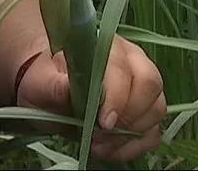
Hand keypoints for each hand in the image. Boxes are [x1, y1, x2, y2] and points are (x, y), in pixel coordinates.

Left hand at [17, 35, 165, 161]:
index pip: (122, 68)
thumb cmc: (47, 78)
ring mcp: (142, 85)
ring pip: (156, 108)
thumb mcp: (41, 81)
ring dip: (130, 134)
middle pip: (150, 84)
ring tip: (99, 145)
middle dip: (128, 116)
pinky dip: (134, 146)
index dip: (117, 97)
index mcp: (106, 47)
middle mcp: (132, 60)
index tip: (102, 122)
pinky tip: (110, 150)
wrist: (50, 86)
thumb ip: (53, 85)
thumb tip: (69, 89)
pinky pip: (154, 131)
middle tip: (100, 135)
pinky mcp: (145, 110)